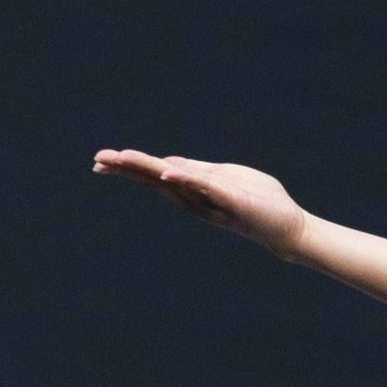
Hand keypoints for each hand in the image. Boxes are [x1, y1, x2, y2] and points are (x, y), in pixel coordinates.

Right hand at [91, 150, 312, 253]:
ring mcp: (212, 201)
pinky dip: (186, 178)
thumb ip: (199, 171)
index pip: (156, 174)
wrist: (289, 226)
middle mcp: (196, 199)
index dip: (130, 166)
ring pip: (173, 182)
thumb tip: (169, 163)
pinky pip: (205, 187)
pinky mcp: (232, 202)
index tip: (102, 160)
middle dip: (127, 169)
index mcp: (193, 190)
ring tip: (121, 159)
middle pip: (155, 180)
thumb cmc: (260, 201)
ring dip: (146, 169)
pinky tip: (167, 171)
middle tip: (97, 160)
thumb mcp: (224, 178)